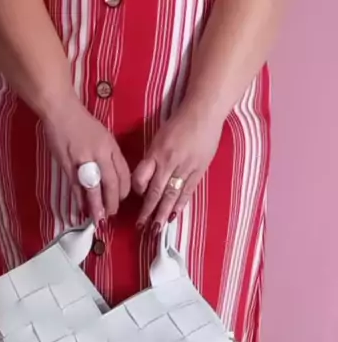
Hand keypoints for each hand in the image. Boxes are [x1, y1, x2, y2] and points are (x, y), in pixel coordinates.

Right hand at [42, 94, 130, 224]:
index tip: (120, 199)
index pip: (124, 173)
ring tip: (99, 219)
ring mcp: (84, 159)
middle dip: (113, 203)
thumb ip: (108, 155)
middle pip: (112, 183)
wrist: (60, 110)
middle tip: (111, 214)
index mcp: (111, 146)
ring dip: (97, 206)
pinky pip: (76, 186)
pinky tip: (82, 208)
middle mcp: (101, 153)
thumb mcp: (102, 136)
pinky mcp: (68, 163)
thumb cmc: (81, 123)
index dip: (124, 191)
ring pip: (95, 188)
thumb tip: (110, 177)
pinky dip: (80, 199)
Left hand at [133, 102, 223, 229]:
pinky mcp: (199, 170)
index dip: (137, 190)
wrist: (204, 111)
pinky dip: (179, 205)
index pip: (141, 177)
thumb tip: (145, 183)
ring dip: (162, 214)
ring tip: (156, 230)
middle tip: (141, 228)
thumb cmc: (179, 123)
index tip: (136, 198)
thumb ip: (152, 160)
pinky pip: (187, 192)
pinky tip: (173, 217)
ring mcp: (185, 167)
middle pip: (156, 191)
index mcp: (156, 152)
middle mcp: (169, 161)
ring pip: (171, 195)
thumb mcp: (158, 138)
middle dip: (147, 212)